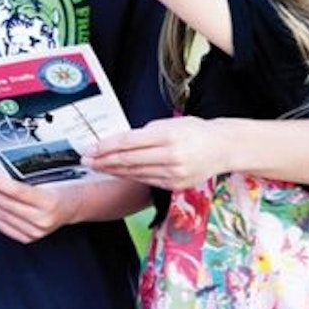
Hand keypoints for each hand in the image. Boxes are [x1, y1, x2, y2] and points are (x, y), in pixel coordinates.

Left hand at [0, 172, 77, 242]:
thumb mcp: (48, 177)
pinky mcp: (29, 238)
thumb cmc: (61, 188)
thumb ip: (25, 177)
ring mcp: (35, 231)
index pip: (17, 192)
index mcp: (50, 201)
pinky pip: (4, 226)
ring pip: (2, 216)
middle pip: (6, 205)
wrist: (74, 206)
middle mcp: (43, 219)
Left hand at [81, 117, 231, 189]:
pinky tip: (118, 173)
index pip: (128, 142)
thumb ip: (144, 133)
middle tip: (86, 160)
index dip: (106, 146)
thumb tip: (118, 141)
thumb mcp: (169, 123)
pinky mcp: (174, 185)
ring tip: (97, 166)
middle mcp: (171, 156)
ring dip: (112, 170)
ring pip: (134, 173)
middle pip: (128, 160)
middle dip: (103, 160)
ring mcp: (173, 174)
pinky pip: (146, 180)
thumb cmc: (195, 131)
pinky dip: (129, 177)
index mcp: (168, 135)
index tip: (90, 147)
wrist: (222, 148)